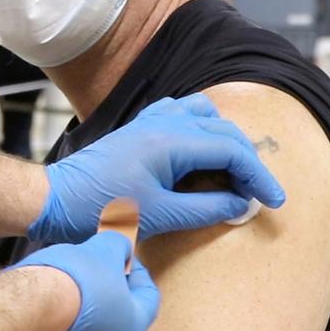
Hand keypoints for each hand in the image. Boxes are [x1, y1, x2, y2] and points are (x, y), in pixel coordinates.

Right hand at [10, 232, 158, 330]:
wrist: (35, 299)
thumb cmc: (76, 281)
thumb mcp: (106, 249)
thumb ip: (119, 244)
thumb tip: (120, 244)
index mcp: (135, 323)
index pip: (149, 293)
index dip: (136, 266)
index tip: (122, 252)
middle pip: (121, 302)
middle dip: (111, 277)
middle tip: (99, 259)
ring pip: (97, 309)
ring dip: (90, 288)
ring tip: (76, 267)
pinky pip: (75, 314)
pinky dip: (72, 299)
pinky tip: (60, 282)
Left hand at [27, 94, 286, 243]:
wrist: (57, 199)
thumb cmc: (101, 208)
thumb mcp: (162, 215)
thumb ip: (207, 208)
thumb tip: (241, 203)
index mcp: (170, 140)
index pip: (231, 149)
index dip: (258, 175)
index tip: (272, 201)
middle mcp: (161, 122)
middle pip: (223, 130)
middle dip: (246, 160)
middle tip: (256, 193)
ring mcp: (147, 121)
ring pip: (202, 114)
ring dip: (223, 138)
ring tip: (230, 171)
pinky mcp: (137, 128)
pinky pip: (178, 114)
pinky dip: (199, 130)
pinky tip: (198, 154)